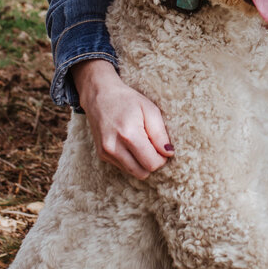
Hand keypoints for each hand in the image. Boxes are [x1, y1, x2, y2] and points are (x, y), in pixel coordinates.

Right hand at [73, 59, 172, 178]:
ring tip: (141, 143)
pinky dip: (131, 160)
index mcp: (129, 134)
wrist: (99, 95)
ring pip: (133, 173)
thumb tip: (168, 153)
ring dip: (141, 163)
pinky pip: (123, 167)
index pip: (151, 164)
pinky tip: (129, 144)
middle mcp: (114, 147)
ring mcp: (106, 152)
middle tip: (153, 146)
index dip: (161, 158)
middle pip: (142, 173)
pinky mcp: (101, 155)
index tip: (162, 147)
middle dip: (151, 163)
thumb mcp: (150, 110)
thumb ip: (160, 134)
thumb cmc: (127, 100)